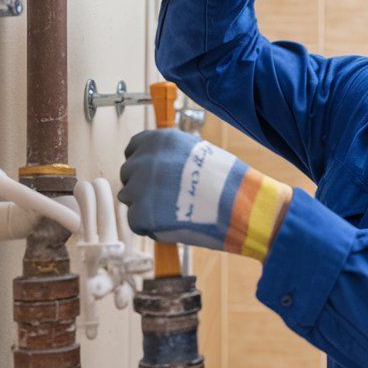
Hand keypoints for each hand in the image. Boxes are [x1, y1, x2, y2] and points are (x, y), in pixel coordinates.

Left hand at [118, 129, 292, 261]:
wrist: (240, 206)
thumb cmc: (227, 182)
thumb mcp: (198, 152)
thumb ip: (173, 156)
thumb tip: (161, 167)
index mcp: (160, 140)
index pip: (134, 148)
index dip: (141, 163)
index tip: (150, 175)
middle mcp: (146, 159)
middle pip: (128, 174)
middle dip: (142, 186)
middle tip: (164, 199)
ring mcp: (140, 186)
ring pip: (129, 198)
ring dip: (145, 206)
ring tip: (173, 213)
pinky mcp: (141, 214)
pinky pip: (136, 221)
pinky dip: (150, 227)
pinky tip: (173, 225)